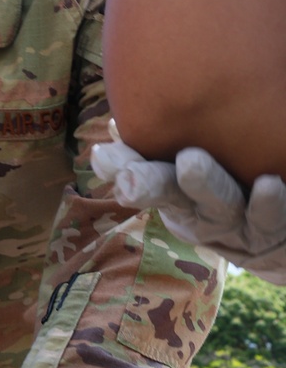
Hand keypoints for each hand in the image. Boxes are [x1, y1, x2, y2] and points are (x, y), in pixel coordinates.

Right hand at [92, 127, 285, 283]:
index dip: (120, 169)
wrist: (282, 242)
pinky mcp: (270, 233)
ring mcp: (234, 227)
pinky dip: (267, 205)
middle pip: (170, 196)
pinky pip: (268, 221)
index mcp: (175, 197)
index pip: (138, 179)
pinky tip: (268, 184)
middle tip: (130, 173)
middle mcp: (199, 215)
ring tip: (190, 162)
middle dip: (148, 183)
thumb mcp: (189, 176)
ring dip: (204, 185)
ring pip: (218, 208)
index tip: (100, 155)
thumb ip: (156, 147)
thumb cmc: (231, 196)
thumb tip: (114, 125)